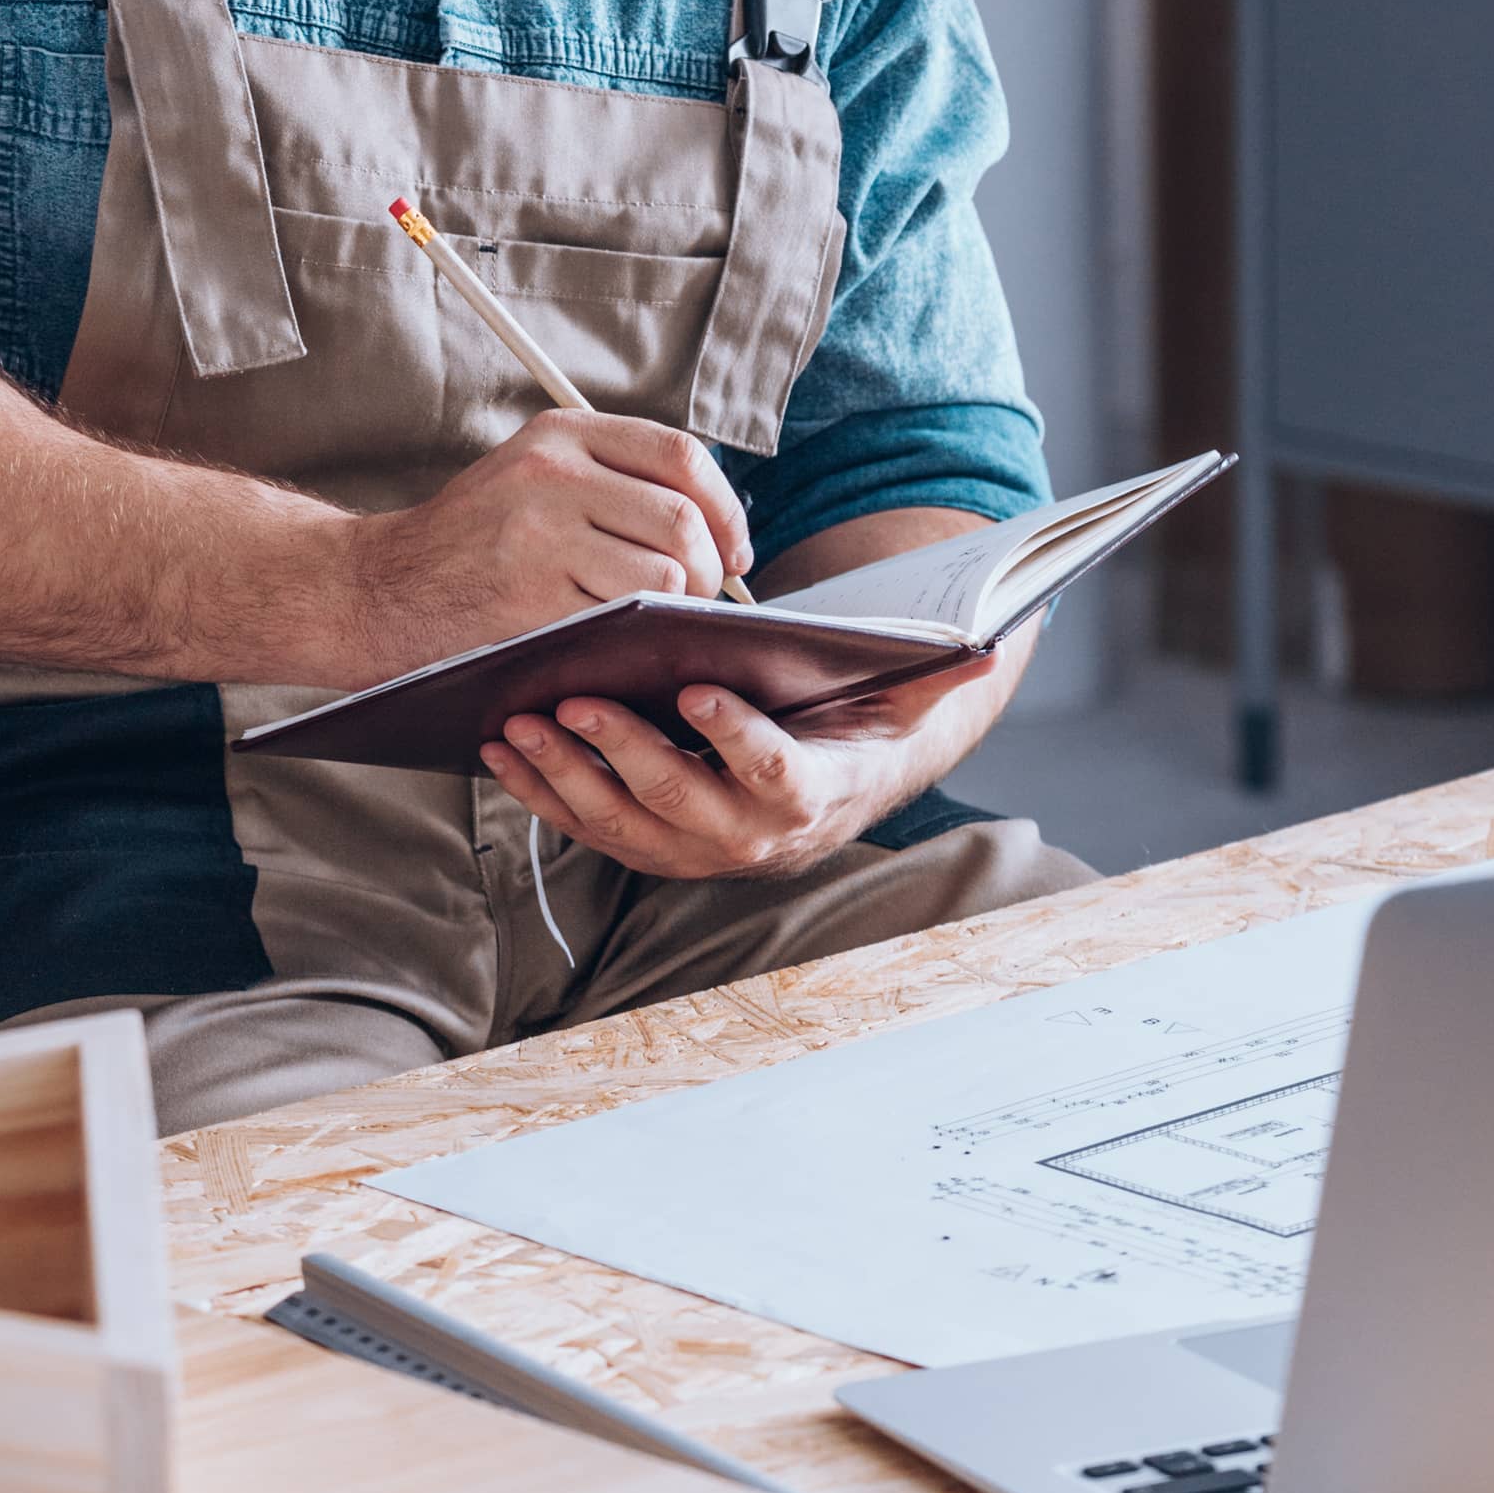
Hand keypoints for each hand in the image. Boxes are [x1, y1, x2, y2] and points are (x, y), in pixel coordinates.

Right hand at [341, 410, 751, 684]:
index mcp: (562, 433)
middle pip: (682, 521)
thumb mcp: (530, 472)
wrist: (379, 588)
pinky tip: (619, 641)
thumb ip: (611, 477)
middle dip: (710, 571)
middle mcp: (552, 474)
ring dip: (676, 610)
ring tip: (657, 620)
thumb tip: (715, 522)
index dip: (724, 509)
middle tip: (699, 599)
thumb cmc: (472, 539)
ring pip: (662, 576)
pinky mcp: (529, 599)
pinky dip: (634, 638)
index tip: (734, 549)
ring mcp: (539, 536)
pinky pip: (620, 621)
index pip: (680, 456)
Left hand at [480, 651, 1004, 882]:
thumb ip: (944, 669)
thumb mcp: (913, 695)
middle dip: (625, 755)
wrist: (843, 775)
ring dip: (566, 776)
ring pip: (622, 825)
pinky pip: (588, 827)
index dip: (740, 741)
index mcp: (816, 794)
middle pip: (683, 807)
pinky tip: (502, 744)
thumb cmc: (868, 714)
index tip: (700, 691)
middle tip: (577, 699)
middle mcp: (754, 839)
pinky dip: (542, 791)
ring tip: (519, 718)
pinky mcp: (650, 844)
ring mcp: (696, 851)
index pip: (779, 776)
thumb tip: (991, 642)